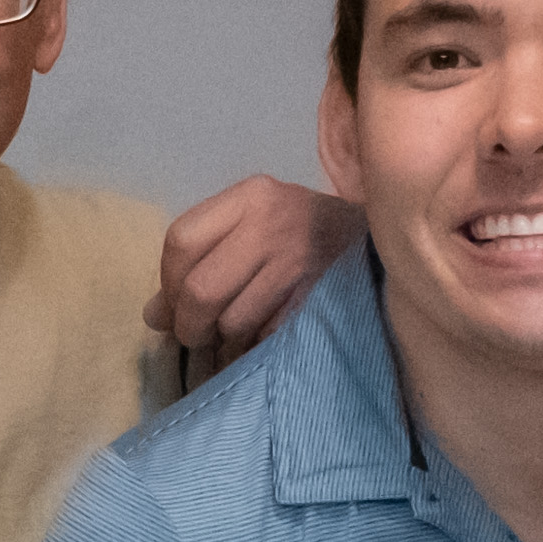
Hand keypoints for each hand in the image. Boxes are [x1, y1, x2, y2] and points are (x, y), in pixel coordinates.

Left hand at [149, 175, 360, 358]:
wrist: (388, 237)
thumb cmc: (305, 235)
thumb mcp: (255, 227)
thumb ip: (202, 259)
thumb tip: (154, 314)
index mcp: (251, 197)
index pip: (180, 240)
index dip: (167, 283)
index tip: (173, 306)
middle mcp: (274, 222)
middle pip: (200, 288)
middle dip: (190, 324)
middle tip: (197, 335)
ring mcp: (302, 262)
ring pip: (234, 321)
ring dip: (228, 338)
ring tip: (239, 330)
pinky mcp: (321, 299)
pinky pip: (268, 336)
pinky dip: (259, 345)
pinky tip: (267, 332)